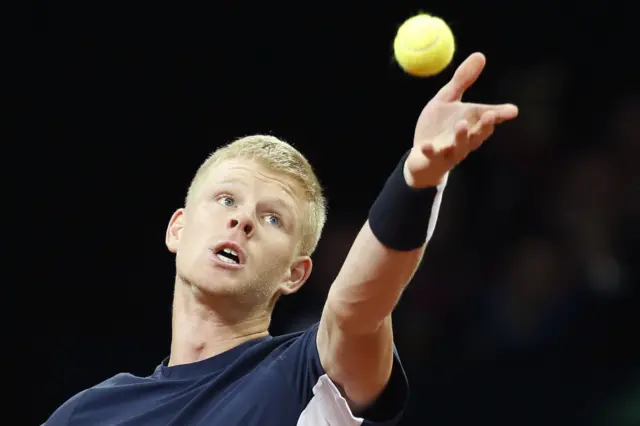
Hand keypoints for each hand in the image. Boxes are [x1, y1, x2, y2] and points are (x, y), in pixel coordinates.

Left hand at [404, 53, 518, 187]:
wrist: (420, 155)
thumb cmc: (438, 127)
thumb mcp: (448, 99)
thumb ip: (462, 80)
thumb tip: (480, 55)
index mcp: (471, 124)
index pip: (489, 119)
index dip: (500, 115)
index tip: (512, 111)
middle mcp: (464, 139)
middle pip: (478, 134)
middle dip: (485, 126)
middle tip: (491, 115)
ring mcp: (449, 150)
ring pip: (459, 146)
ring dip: (461, 136)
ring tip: (462, 125)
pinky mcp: (431, 158)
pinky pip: (431, 155)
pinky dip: (429, 151)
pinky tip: (426, 146)